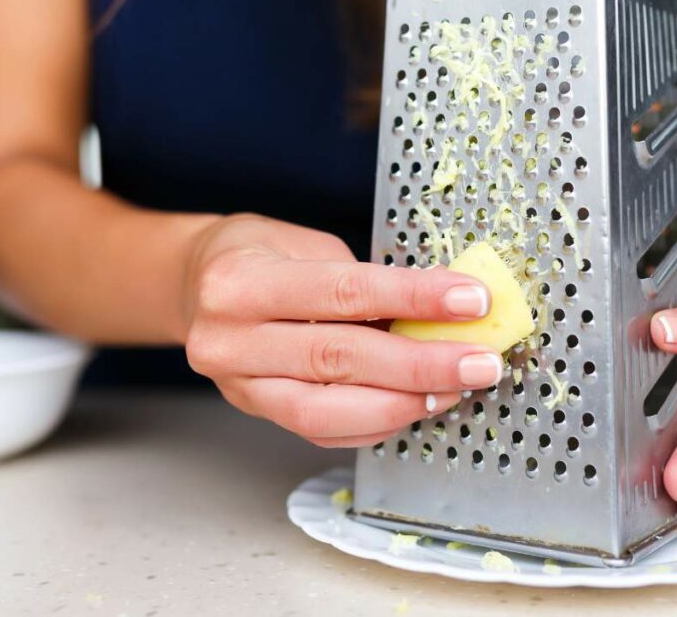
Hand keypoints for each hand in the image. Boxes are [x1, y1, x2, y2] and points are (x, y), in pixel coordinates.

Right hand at [182, 214, 504, 447]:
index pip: (344, 293)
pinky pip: (321, 431)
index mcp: (241, 282)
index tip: (472, 301)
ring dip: (405, 402)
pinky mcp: (253, 412)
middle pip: (340, 358)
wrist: (195, 287)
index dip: (414, 299)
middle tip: (481, 362)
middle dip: (423, 364)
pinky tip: (415, 405)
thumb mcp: (305, 246)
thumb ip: (364, 282)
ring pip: (329, 410)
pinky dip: (376, 422)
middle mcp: (229, 340)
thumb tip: (445, 313)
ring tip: (457, 387)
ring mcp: (237, 385)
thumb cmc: (260, 256)